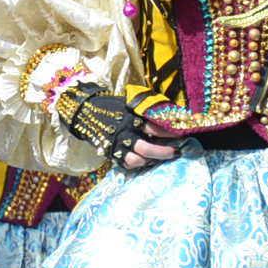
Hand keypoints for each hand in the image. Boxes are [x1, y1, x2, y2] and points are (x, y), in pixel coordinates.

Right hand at [57, 84, 176, 172]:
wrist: (85, 111)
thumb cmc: (113, 105)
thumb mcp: (130, 103)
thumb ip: (146, 110)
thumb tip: (171, 115)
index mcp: (132, 118)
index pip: (155, 127)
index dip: (170, 132)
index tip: (182, 134)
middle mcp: (125, 133)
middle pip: (147, 148)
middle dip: (164, 152)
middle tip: (176, 152)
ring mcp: (117, 145)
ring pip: (136, 159)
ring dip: (151, 160)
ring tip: (160, 158)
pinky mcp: (111, 152)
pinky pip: (126, 163)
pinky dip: (138, 164)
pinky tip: (146, 160)